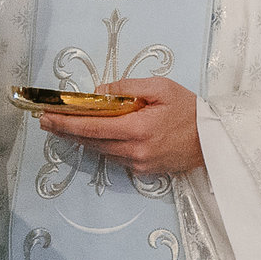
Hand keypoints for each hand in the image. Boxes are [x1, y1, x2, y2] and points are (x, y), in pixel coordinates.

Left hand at [35, 77, 203, 177]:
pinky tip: (93, 137)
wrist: (215, 139)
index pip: (91, 126)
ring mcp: (139, 164)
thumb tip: (99, 93)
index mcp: (138, 129)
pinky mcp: (145, 172)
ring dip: (81, 139)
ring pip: (101, 151)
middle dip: (66, 130)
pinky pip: (115, 157)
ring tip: (63, 126)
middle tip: (45, 120)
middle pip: (91, 141)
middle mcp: (135, 151)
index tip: (46, 116)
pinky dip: (102, 146)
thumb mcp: (160, 87)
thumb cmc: (190, 108)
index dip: (65, 122)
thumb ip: (127, 88)